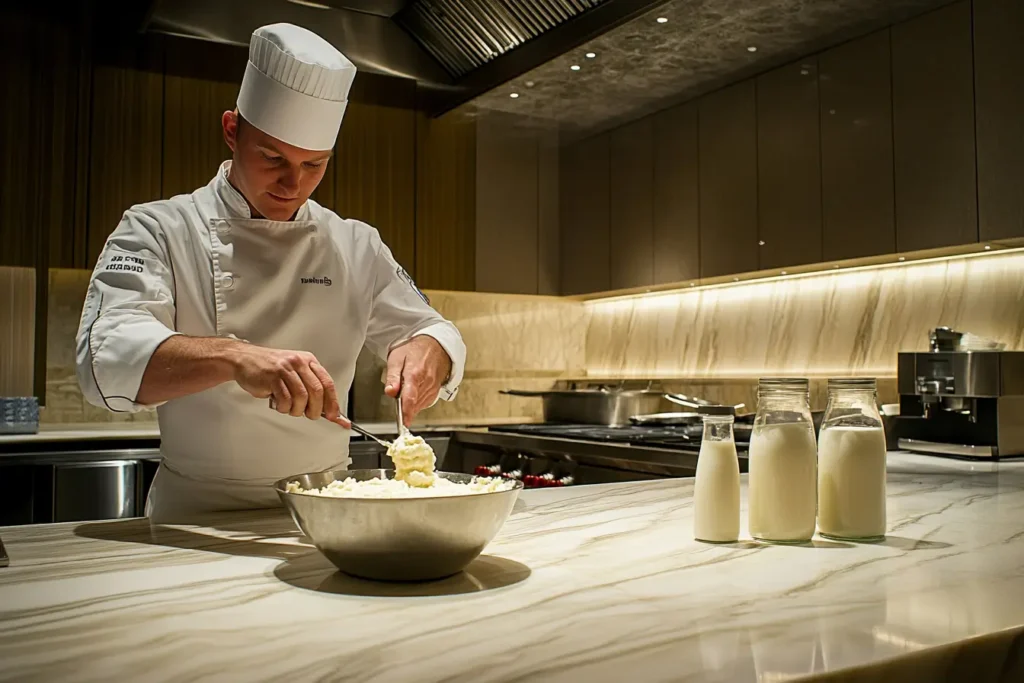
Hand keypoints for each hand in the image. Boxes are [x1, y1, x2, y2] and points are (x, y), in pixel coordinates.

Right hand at [230, 343, 349, 426]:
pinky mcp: (272, 377)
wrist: (244, 359)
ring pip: (301, 397)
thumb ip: (310, 388)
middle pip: (317, 391)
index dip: (333, 402)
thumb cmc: (270, 369)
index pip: (327, 383)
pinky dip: (284, 407)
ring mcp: (285, 369)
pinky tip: (279, 404)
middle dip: (316, 409)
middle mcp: (299, 362)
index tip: (335, 417)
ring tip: (290, 409)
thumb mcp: (294, 372)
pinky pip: (285, 399)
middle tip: (310, 415)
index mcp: (308, 361)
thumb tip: (327, 410)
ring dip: (297, 410)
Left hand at [385, 336, 451, 425]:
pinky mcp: (436, 390)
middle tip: (398, 397)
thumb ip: (392, 377)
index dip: (406, 412)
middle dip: (404, 406)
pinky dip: (417, 402)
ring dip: (411, 405)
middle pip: (414, 404)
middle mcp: (427, 382)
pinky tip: (413, 394)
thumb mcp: (397, 358)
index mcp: (415, 374)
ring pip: (420, 405)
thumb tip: (390, 392)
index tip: (403, 423)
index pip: (410, 398)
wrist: (434, 344)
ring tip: (406, 391)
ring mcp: (433, 387)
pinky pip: (426, 402)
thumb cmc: (415, 349)